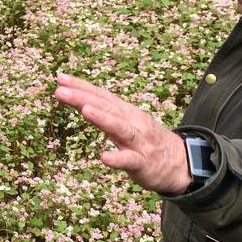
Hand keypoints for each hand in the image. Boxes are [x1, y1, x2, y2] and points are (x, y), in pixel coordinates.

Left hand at [54, 73, 192, 194]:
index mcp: (126, 112)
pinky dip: (117, 159)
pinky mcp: (144, 163)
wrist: (181, 163)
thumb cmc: (146, 141)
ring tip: (85, 110)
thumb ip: (103, 114)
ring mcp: (139, 142)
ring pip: (120, 128)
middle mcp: (133, 122)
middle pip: (106, 107)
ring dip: (102, 118)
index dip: (81, 87)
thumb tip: (78, 101)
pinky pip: (130, 160)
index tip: (60, 78)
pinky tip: (104, 158)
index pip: (101, 96)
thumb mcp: (125, 124)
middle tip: (60, 90)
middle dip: (83, 98)